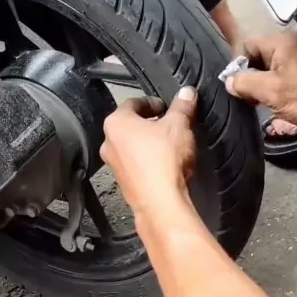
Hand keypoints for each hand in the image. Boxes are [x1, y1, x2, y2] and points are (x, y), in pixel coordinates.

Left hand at [100, 87, 197, 213]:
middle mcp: (109, 143)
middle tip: (171, 124)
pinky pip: (136, 165)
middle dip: (151, 123)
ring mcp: (115, 166)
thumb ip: (182, 106)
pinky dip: (149, 161)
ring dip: (150, 143)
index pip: (133, 102)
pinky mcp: (125, 184)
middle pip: (131, 125)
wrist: (160, 203)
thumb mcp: (179, 124)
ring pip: (133, 146)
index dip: (153, 102)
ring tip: (171, 145)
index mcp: (116, 123)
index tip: (168, 106)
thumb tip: (187, 93)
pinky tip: (166, 165)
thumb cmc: (163, 160)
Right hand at [225, 32, 296, 135]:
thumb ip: (244, 83)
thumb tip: (228, 81)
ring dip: (262, 83)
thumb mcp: (270, 92)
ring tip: (263, 101)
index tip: (241, 86)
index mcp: (280, 42)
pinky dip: (274, 85)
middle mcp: (289, 42)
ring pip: (267, 66)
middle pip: (256, 55)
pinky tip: (276, 101)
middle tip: (251, 97)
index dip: (239, 66)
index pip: (246, 45)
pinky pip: (279, 72)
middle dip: (250, 76)